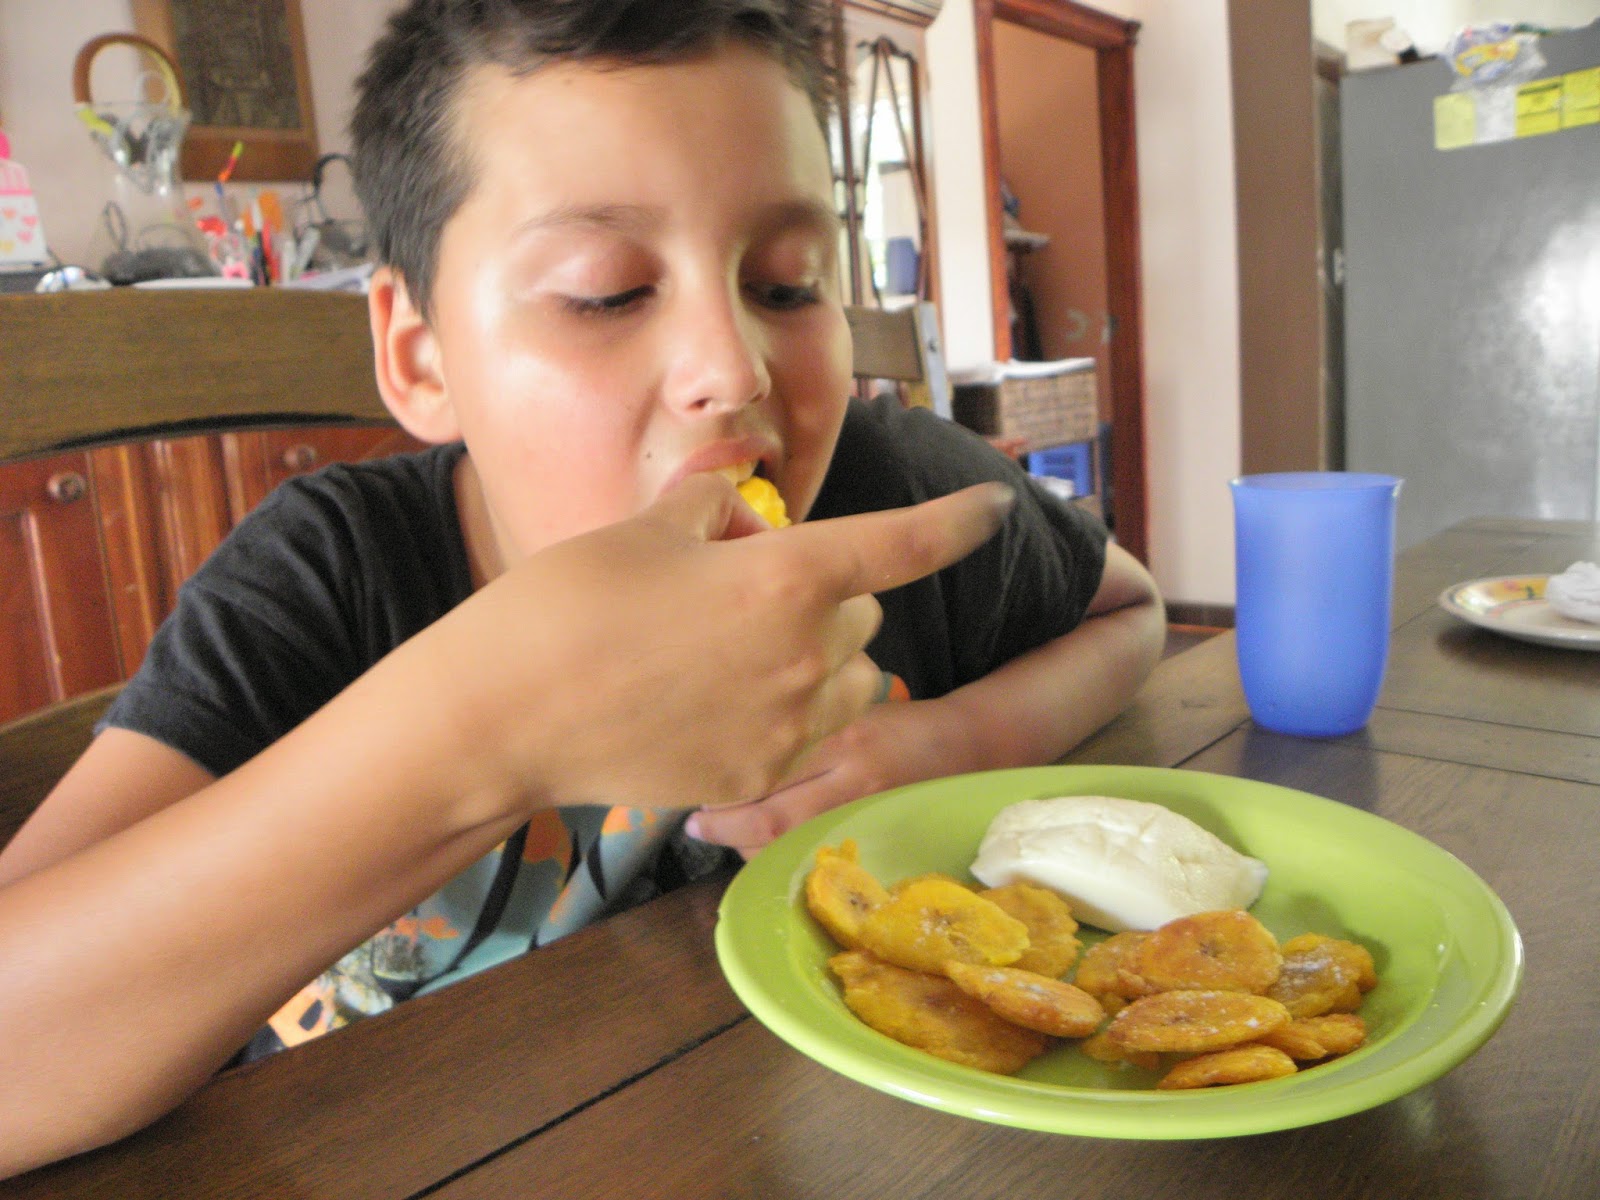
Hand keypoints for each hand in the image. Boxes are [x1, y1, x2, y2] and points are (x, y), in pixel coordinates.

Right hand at [406, 474, 1013, 815]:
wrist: (500, 718)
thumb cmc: (563, 606)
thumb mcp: (643, 528)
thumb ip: (710, 505)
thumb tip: (735, 502)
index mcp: (785, 579)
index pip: (903, 545)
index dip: (955, 524)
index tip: (991, 511)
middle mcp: (805, 657)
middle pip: (864, 611)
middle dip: (827, 588)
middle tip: (740, 581)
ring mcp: (785, 727)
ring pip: (852, 679)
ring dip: (824, 654)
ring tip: (740, 648)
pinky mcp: (756, 777)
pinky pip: (809, 735)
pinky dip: (787, 710)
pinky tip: (715, 702)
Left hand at [685, 694, 963, 855]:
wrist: (965, 746)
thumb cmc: (895, 724)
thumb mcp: (849, 711)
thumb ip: (802, 732)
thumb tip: (729, 751)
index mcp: (839, 731)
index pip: (768, 767)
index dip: (724, 790)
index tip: (694, 792)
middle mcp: (851, 774)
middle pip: (772, 817)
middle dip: (725, 826)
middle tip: (698, 823)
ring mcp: (865, 813)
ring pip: (789, 846)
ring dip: (747, 847)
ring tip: (727, 834)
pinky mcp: (876, 835)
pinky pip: (814, 857)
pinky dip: (780, 858)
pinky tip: (764, 850)